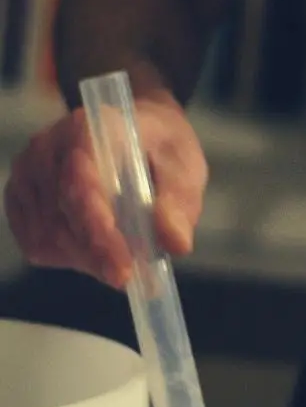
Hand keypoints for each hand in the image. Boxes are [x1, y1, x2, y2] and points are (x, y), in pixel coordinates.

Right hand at [4, 91, 207, 287]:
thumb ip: (178, 203)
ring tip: (120, 261)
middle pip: (60, 217)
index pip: (81, 185)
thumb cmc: (160, 149)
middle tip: (130, 278)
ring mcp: (28, 174)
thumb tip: (176, 243)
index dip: (100, 232)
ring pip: (47, 236)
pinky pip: (36, 243)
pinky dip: (68, 258)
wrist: (139, 135)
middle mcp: (48, 148)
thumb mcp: (184, 167)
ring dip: (85, 260)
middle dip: (96, 255)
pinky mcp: (21, 199)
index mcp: (89, 128)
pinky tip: (96, 254)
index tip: (123, 270)